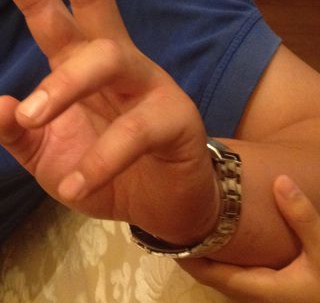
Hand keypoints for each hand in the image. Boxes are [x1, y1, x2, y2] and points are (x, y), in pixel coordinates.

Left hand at [0, 0, 218, 244]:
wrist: (160, 204)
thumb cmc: (98, 167)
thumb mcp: (45, 153)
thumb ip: (17, 132)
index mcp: (77, 57)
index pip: (48, 7)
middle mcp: (111, 58)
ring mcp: (147, 82)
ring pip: (108, 59)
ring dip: (65, 85)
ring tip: (34, 116)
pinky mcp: (174, 118)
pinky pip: (134, 132)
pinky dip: (100, 161)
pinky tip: (76, 187)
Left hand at [180, 175, 319, 301]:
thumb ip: (304, 217)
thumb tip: (281, 182)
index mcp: (269, 291)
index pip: (216, 276)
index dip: (190, 258)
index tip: (168, 235)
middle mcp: (265, 295)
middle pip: (218, 277)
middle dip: (195, 256)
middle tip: (172, 225)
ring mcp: (272, 292)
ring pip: (231, 275)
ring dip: (210, 256)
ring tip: (190, 227)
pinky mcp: (279, 285)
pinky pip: (244, 272)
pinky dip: (227, 256)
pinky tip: (222, 235)